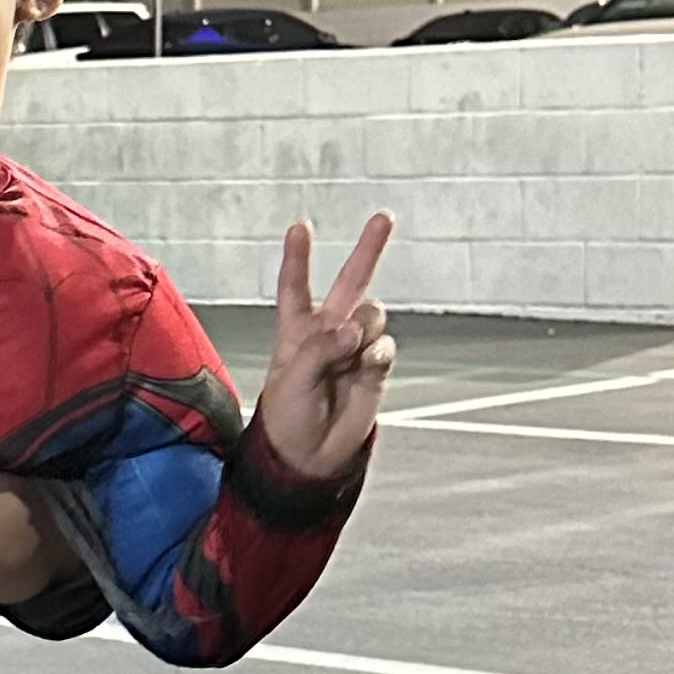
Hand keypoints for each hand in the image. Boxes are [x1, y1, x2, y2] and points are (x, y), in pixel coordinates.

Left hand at [255, 213, 395, 480]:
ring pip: (372, 314)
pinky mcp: (376, 367)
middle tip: (384, 216)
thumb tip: (353, 330)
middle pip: (352, 282)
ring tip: (347, 356)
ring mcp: (356, 348)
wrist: (310, 457)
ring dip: (362, 329)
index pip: (296, 286)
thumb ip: (320, 348)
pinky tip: (364, 366)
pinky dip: (375, 354)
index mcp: (297, 330)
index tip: (300, 226)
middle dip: (369, 248)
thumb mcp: (290, 379)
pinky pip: (384, 346)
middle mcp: (329, 332)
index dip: (298, 257)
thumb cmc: (288, 418)